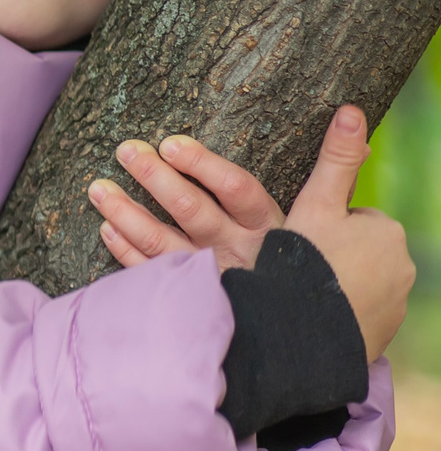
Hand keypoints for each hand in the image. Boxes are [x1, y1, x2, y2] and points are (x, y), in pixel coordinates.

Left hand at [89, 106, 413, 360]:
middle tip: (125, 151)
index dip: (204, 167)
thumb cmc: (315, 264)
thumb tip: (352, 114)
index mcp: (273, 229)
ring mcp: (215, 279)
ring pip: (165, 245)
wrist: (311, 337)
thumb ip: (338, 164)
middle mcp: (241, 252)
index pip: (238, 191)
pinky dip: (128, 255)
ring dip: (128, 215)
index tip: (171, 143)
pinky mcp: (196, 302)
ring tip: (97, 189)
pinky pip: (156, 278)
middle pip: (194, 212)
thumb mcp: (331, 214)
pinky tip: (106, 231)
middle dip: (157, 180)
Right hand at [284, 108, 412, 361]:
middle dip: (332, 256)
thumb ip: (336, 161)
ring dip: (334, 285)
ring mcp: (394, 303)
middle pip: (358, 250)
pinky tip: (311, 318)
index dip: (318, 226)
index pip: (352, 217)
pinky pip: (359, 314)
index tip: (295, 240)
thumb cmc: (310, 266)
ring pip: (359, 282)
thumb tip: (351, 110)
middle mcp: (401, 266)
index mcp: (385, 231)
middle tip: (295, 268)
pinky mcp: (382, 333)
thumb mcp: (316, 206)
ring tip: (299, 294)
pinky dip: (339, 313)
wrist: (307, 340)